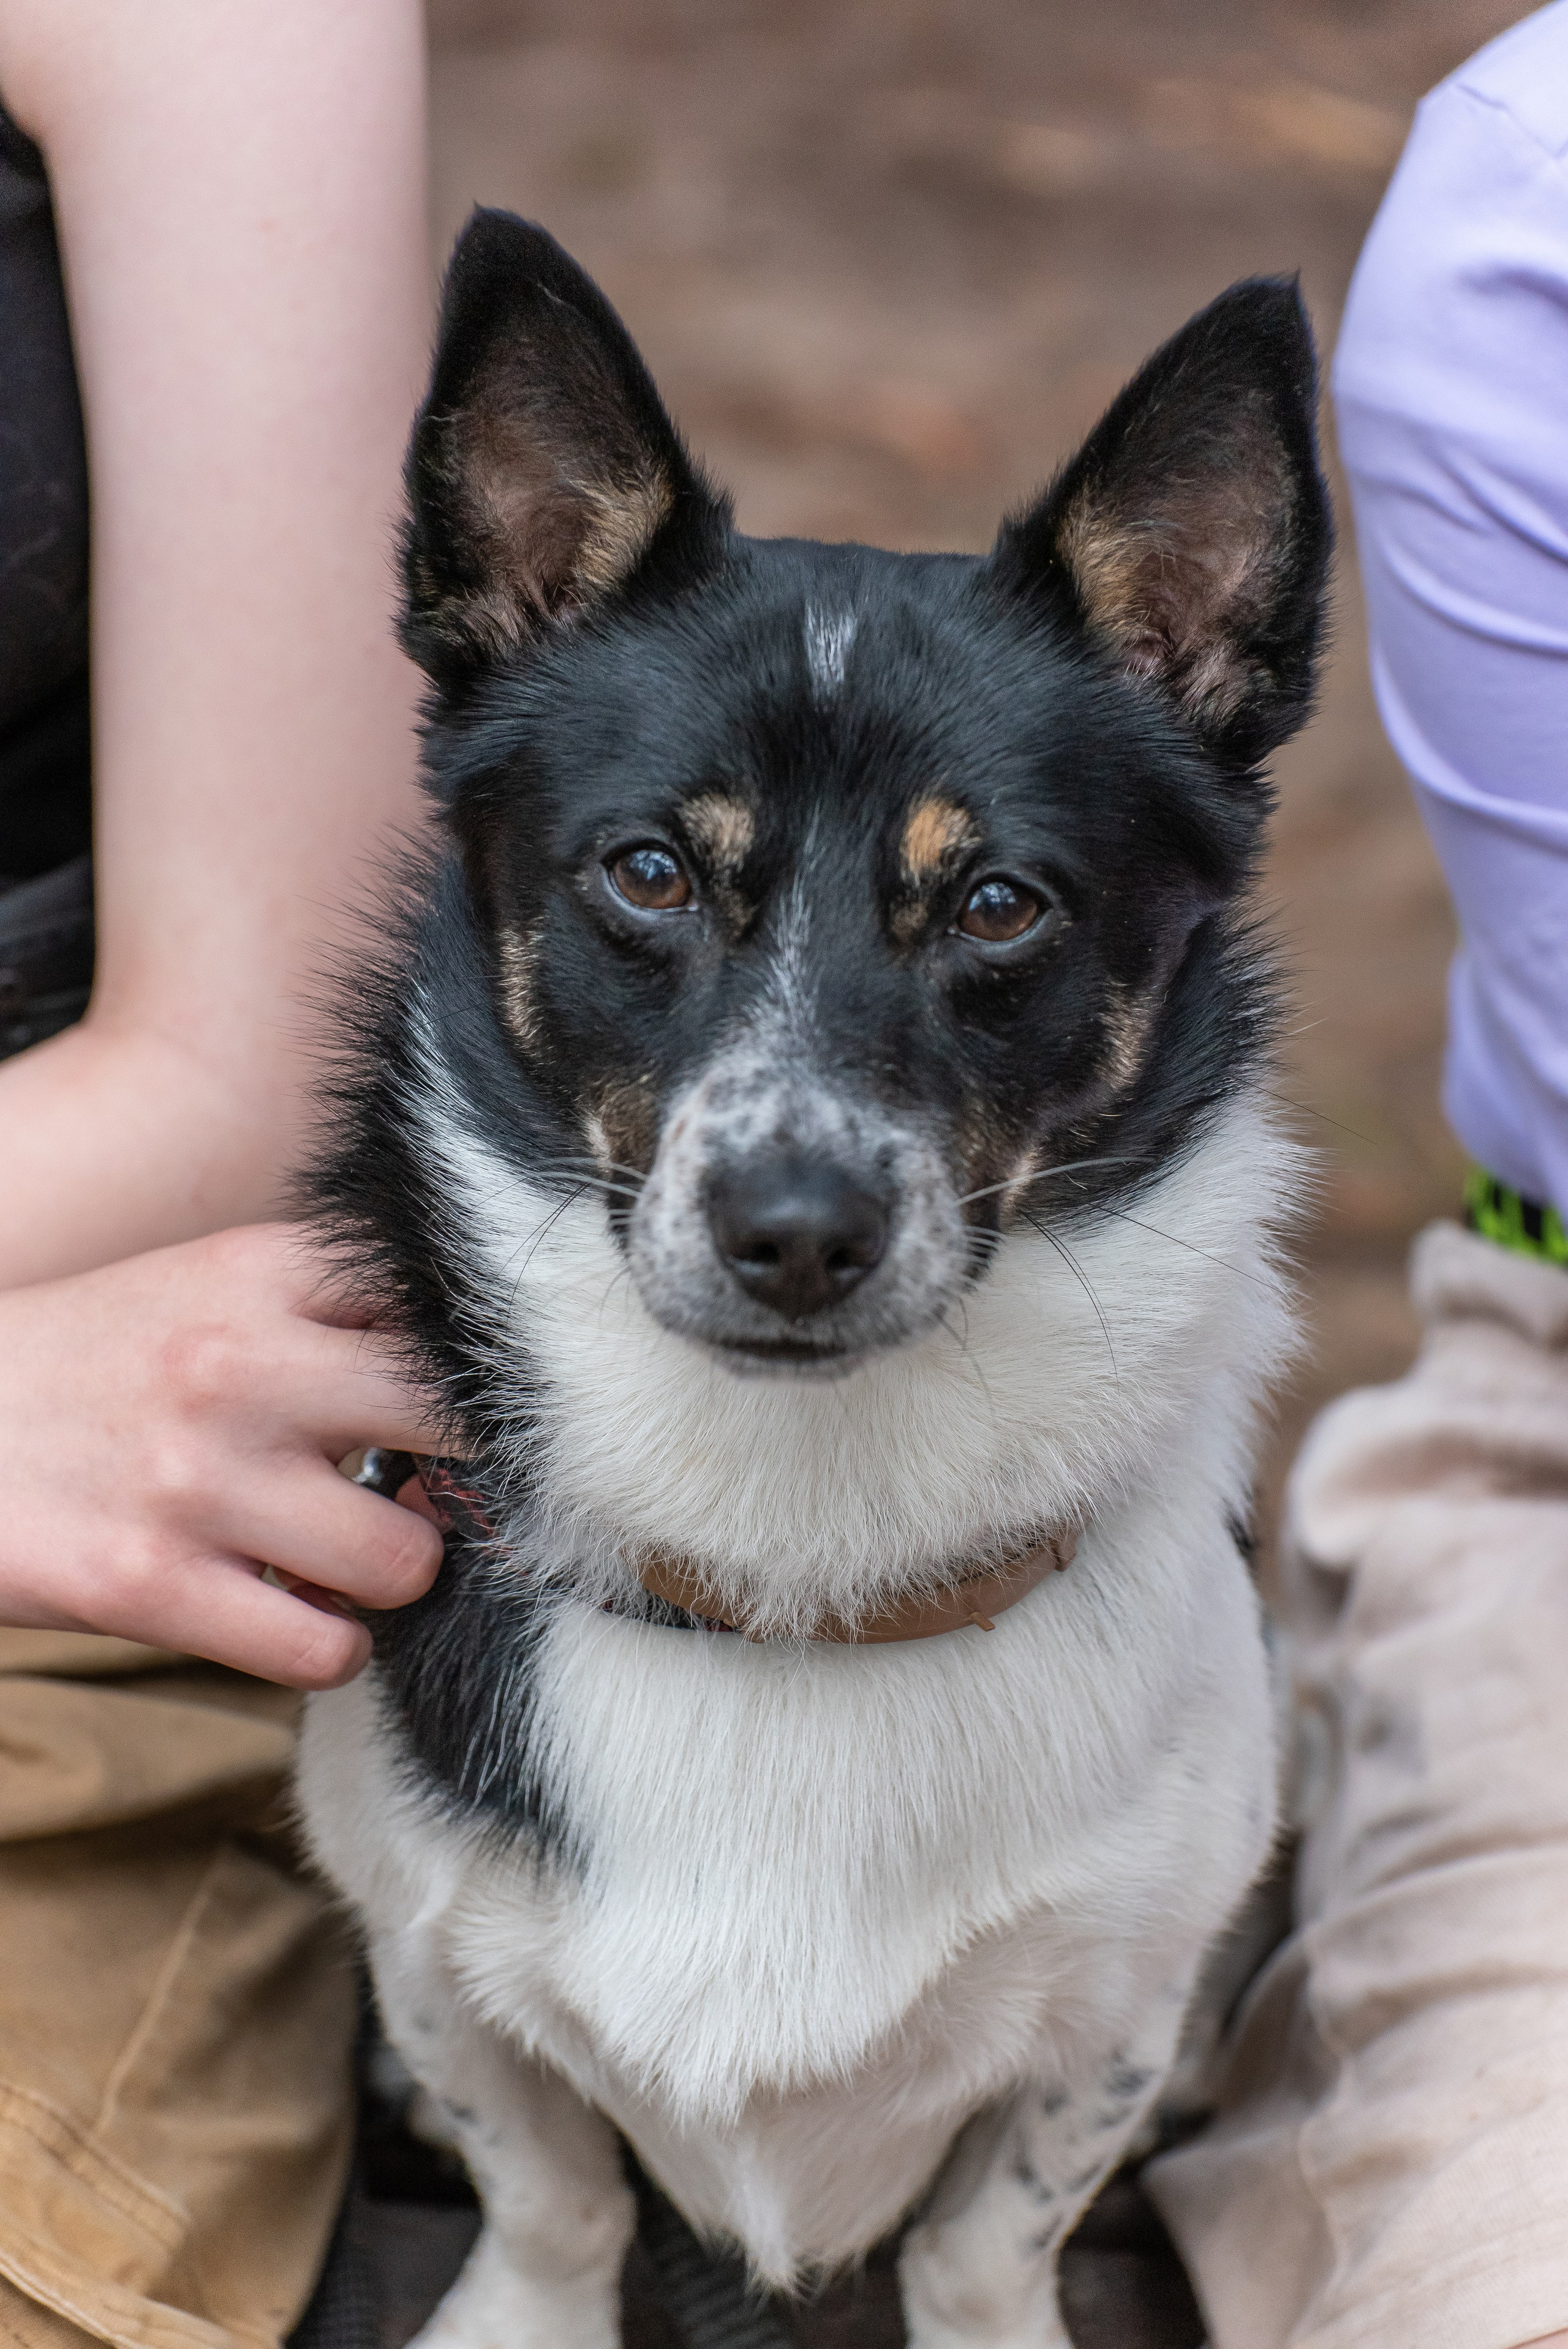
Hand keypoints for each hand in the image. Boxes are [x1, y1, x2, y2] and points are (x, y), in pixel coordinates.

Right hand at [0, 1224, 445, 1687]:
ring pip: (405, 1557)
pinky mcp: (148, 1587)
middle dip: (463, 1469)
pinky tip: (299, 1618)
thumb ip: (328, 1305)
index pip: (439, 1301)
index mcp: (257, 1273)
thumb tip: (470, 1368)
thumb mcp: (202, 1284)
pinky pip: (324, 1648)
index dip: (483, 1364)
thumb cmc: (91, 1361)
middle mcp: (238, 1366)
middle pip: (451, 1421)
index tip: (482, 1402)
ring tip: (348, 1560)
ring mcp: (196, 1480)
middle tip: (429, 1488)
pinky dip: (330, 1647)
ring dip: (393, 1574)